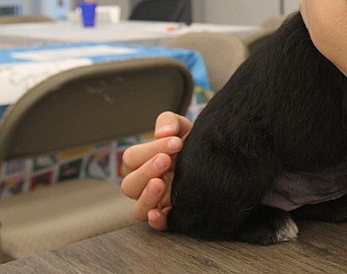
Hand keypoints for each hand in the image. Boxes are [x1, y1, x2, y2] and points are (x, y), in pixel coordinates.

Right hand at [121, 111, 192, 229]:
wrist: (216, 159)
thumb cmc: (192, 143)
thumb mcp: (182, 127)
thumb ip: (170, 122)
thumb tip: (162, 132)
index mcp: (143, 162)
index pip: (132, 158)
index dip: (149, 150)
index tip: (175, 141)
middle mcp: (146, 184)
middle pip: (130, 185)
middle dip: (147, 170)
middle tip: (167, 159)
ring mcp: (157, 201)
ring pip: (138, 208)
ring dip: (146, 196)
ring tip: (160, 183)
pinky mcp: (171, 214)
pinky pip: (157, 224)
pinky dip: (156, 220)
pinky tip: (160, 213)